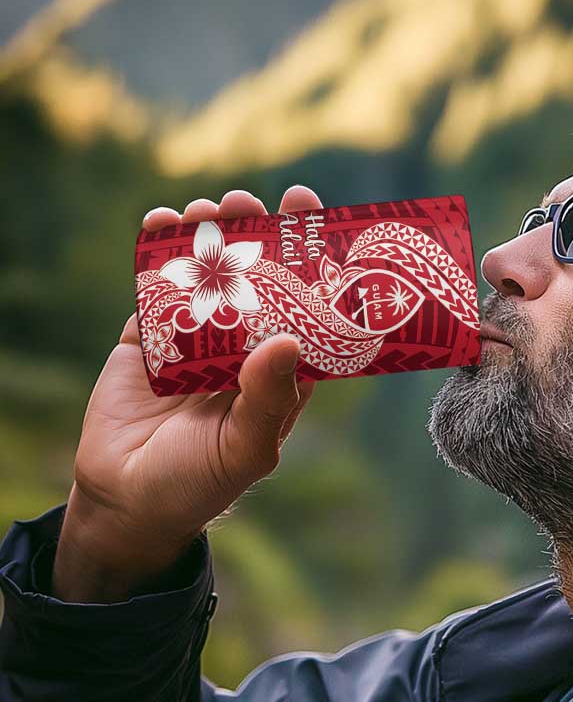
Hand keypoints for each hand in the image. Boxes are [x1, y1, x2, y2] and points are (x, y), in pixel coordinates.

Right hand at [53, 186, 321, 599]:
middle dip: (260, 237)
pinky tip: (162, 223)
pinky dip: (158, 253)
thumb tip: (287, 340)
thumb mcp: (245, 449)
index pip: (309, 310)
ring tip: (211, 209)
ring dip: (211, 237)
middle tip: (257, 201)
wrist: (127, 500)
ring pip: (211, 275)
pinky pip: (158, 287)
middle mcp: (245, 348)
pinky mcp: (150, 336)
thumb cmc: (200, 483)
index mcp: (282, 373)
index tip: (317, 220)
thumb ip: (268, 399)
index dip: (315, 265)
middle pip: (260, 280)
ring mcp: (197, 338)